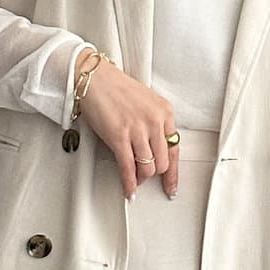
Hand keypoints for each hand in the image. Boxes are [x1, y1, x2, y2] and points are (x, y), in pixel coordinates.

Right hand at [77, 54, 180, 198]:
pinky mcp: (119, 137)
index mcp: (165, 112)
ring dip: (141, 178)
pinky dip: (129, 184)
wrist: (95, 78)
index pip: (174, 149)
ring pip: (148, 168)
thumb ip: (155, 125)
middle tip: (144, 176)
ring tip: (134, 179)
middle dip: (153, 173)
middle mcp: (154, 121)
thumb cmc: (116, 89)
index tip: (171, 185)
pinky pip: (128, 168)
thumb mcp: (147, 103)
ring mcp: (137, 130)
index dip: (173, 172)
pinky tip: (129, 190)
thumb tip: (154, 151)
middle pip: (162, 162)